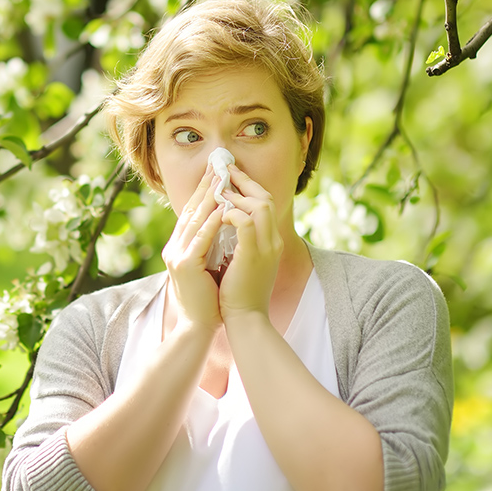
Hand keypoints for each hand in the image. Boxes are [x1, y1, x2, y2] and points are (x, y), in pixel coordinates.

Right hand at [160, 164, 224, 334]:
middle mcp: (174, 247)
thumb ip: (209, 246)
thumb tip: (222, 225)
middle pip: (191, 211)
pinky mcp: (185, 266)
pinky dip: (210, 222)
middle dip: (205, 187)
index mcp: (179, 246)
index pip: (192, 212)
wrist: (198, 326)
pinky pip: (200, 239)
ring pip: (195, 220)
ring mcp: (177, 256)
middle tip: (218, 166)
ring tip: (220, 180)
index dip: (203, 191)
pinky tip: (220, 208)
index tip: (216, 172)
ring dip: (209, 198)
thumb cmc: (207, 299)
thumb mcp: (207, 266)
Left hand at [217, 164, 285, 320]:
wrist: (245, 320)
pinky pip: (247, 223)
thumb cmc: (237, 294)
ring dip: (237, 195)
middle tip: (223, 170)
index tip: (229, 174)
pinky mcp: (254, 255)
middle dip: (243, 181)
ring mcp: (266, 248)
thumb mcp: (241, 262)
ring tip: (218, 189)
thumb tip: (223, 222)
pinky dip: (233, 213)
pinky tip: (220, 214)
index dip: (247, 186)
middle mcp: (273, 241)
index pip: (264, 203)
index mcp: (270, 242)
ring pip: (260, 205)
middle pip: (265, 198)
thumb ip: (238, 241)